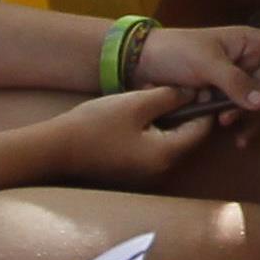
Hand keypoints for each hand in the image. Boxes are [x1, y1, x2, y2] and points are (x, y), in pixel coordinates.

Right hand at [41, 84, 219, 184]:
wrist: (56, 150)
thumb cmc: (96, 125)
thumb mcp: (136, 104)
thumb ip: (169, 97)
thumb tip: (193, 94)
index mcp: (167, 154)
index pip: (201, 129)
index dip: (202, 105)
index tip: (195, 85)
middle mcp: (162, 169)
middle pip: (186, 135)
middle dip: (179, 109)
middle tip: (163, 87)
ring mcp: (147, 173)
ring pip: (168, 138)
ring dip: (163, 116)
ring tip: (145, 94)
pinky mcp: (132, 171)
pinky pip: (152, 146)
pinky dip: (149, 128)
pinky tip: (133, 110)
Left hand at [137, 22, 259, 114]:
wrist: (140, 63)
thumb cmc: (175, 51)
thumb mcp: (206, 63)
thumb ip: (235, 81)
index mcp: (250, 42)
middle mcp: (250, 61)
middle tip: (242, 114)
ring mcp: (238, 81)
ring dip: (248, 116)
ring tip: (225, 124)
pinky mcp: (224, 98)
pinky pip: (242, 113)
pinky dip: (240, 124)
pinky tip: (234, 136)